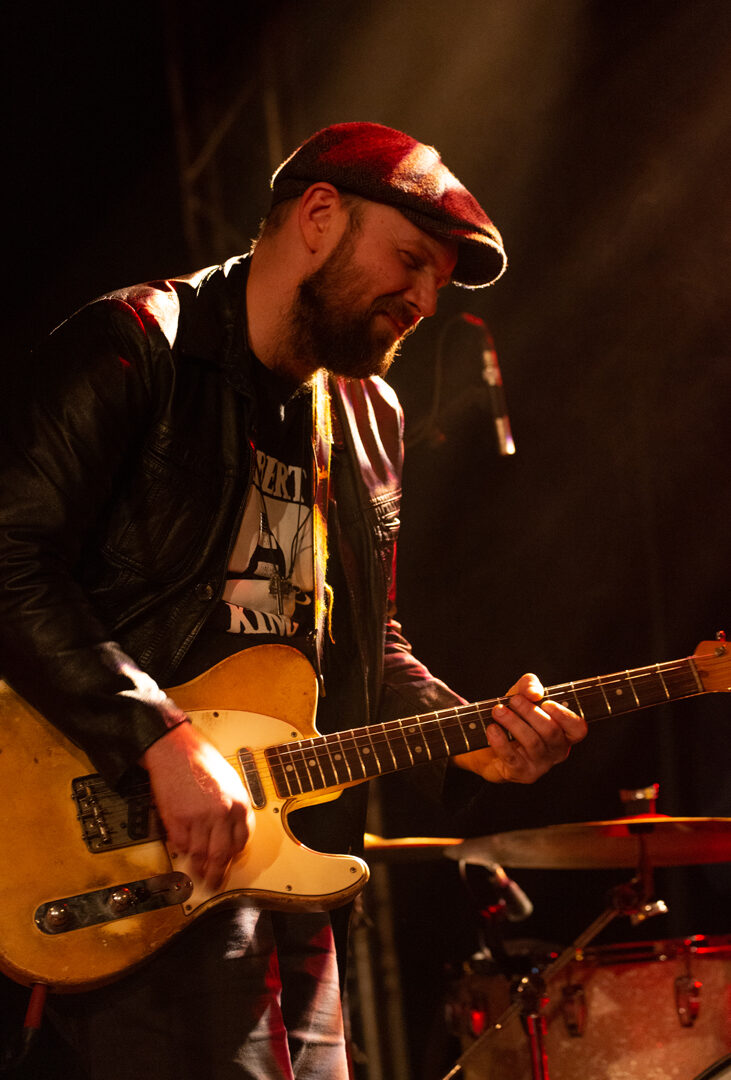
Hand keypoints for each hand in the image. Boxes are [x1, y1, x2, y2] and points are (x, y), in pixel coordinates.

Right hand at [141, 723, 253, 888]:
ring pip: (200, 854)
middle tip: (214, 883)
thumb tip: (234, 829)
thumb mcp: (230, 781)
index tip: (230, 860)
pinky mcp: (177, 819)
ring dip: (198, 868)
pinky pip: (180, 844)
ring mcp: (198, 818)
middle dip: (218, 874)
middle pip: (222, 854)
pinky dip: (182, 849)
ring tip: (197, 873)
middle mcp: (221, 813)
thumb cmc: (202, 761)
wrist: (175, 749)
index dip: (235, 854)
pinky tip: (183, 849)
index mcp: (238, 803)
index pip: (242, 841)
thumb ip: (234, 806)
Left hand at [452, 673, 586, 783]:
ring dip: (513, 723)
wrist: (486, 743)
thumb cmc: (512, 717)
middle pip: (552, 732)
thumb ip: (529, 686)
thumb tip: (534, 693)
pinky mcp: (522, 774)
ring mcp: (541, 765)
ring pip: (532, 742)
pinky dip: (501, 741)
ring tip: (498, 711)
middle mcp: (556, 751)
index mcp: (563, 732)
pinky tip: (492, 729)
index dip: (565, 716)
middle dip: (531, 712)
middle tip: (514, 701)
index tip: (546, 702)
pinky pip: (513, 758)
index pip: (578, 728)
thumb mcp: (521, 695)